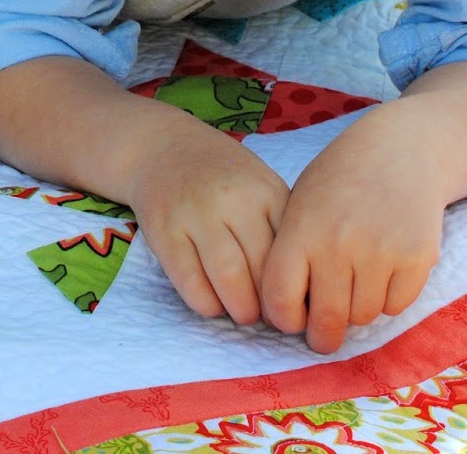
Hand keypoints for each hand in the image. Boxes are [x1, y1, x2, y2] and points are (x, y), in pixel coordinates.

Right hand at [123, 123, 289, 324]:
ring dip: (242, 311)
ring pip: (230, 282)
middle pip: (263, 271)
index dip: (298, 288)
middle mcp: (233, 201)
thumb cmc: (224, 177)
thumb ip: (280, 228)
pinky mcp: (165, 232)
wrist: (163, 149)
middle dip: (271, 307)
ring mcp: (196, 216)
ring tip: (244, 312)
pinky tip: (213, 302)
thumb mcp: (262, 186)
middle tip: (270, 317)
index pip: (292, 254)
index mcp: (266, 192)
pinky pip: (191, 285)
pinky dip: (208, 305)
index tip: (295, 303)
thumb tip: (302, 291)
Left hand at [260, 140, 443, 353]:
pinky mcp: (417, 258)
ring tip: (355, 284)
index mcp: (300, 231)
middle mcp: (338, 245)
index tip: (290, 320)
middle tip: (322, 337)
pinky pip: (396, 306)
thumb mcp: (298, 205)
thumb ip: (290, 254)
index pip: (280, 301)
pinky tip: (384, 271)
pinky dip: (389, 299)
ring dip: (357, 311)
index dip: (282, 320)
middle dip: (322, 337)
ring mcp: (380, 252)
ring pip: (363, 317)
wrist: (400, 151)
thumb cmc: (339, 182)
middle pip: (326, 321)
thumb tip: (287, 314)